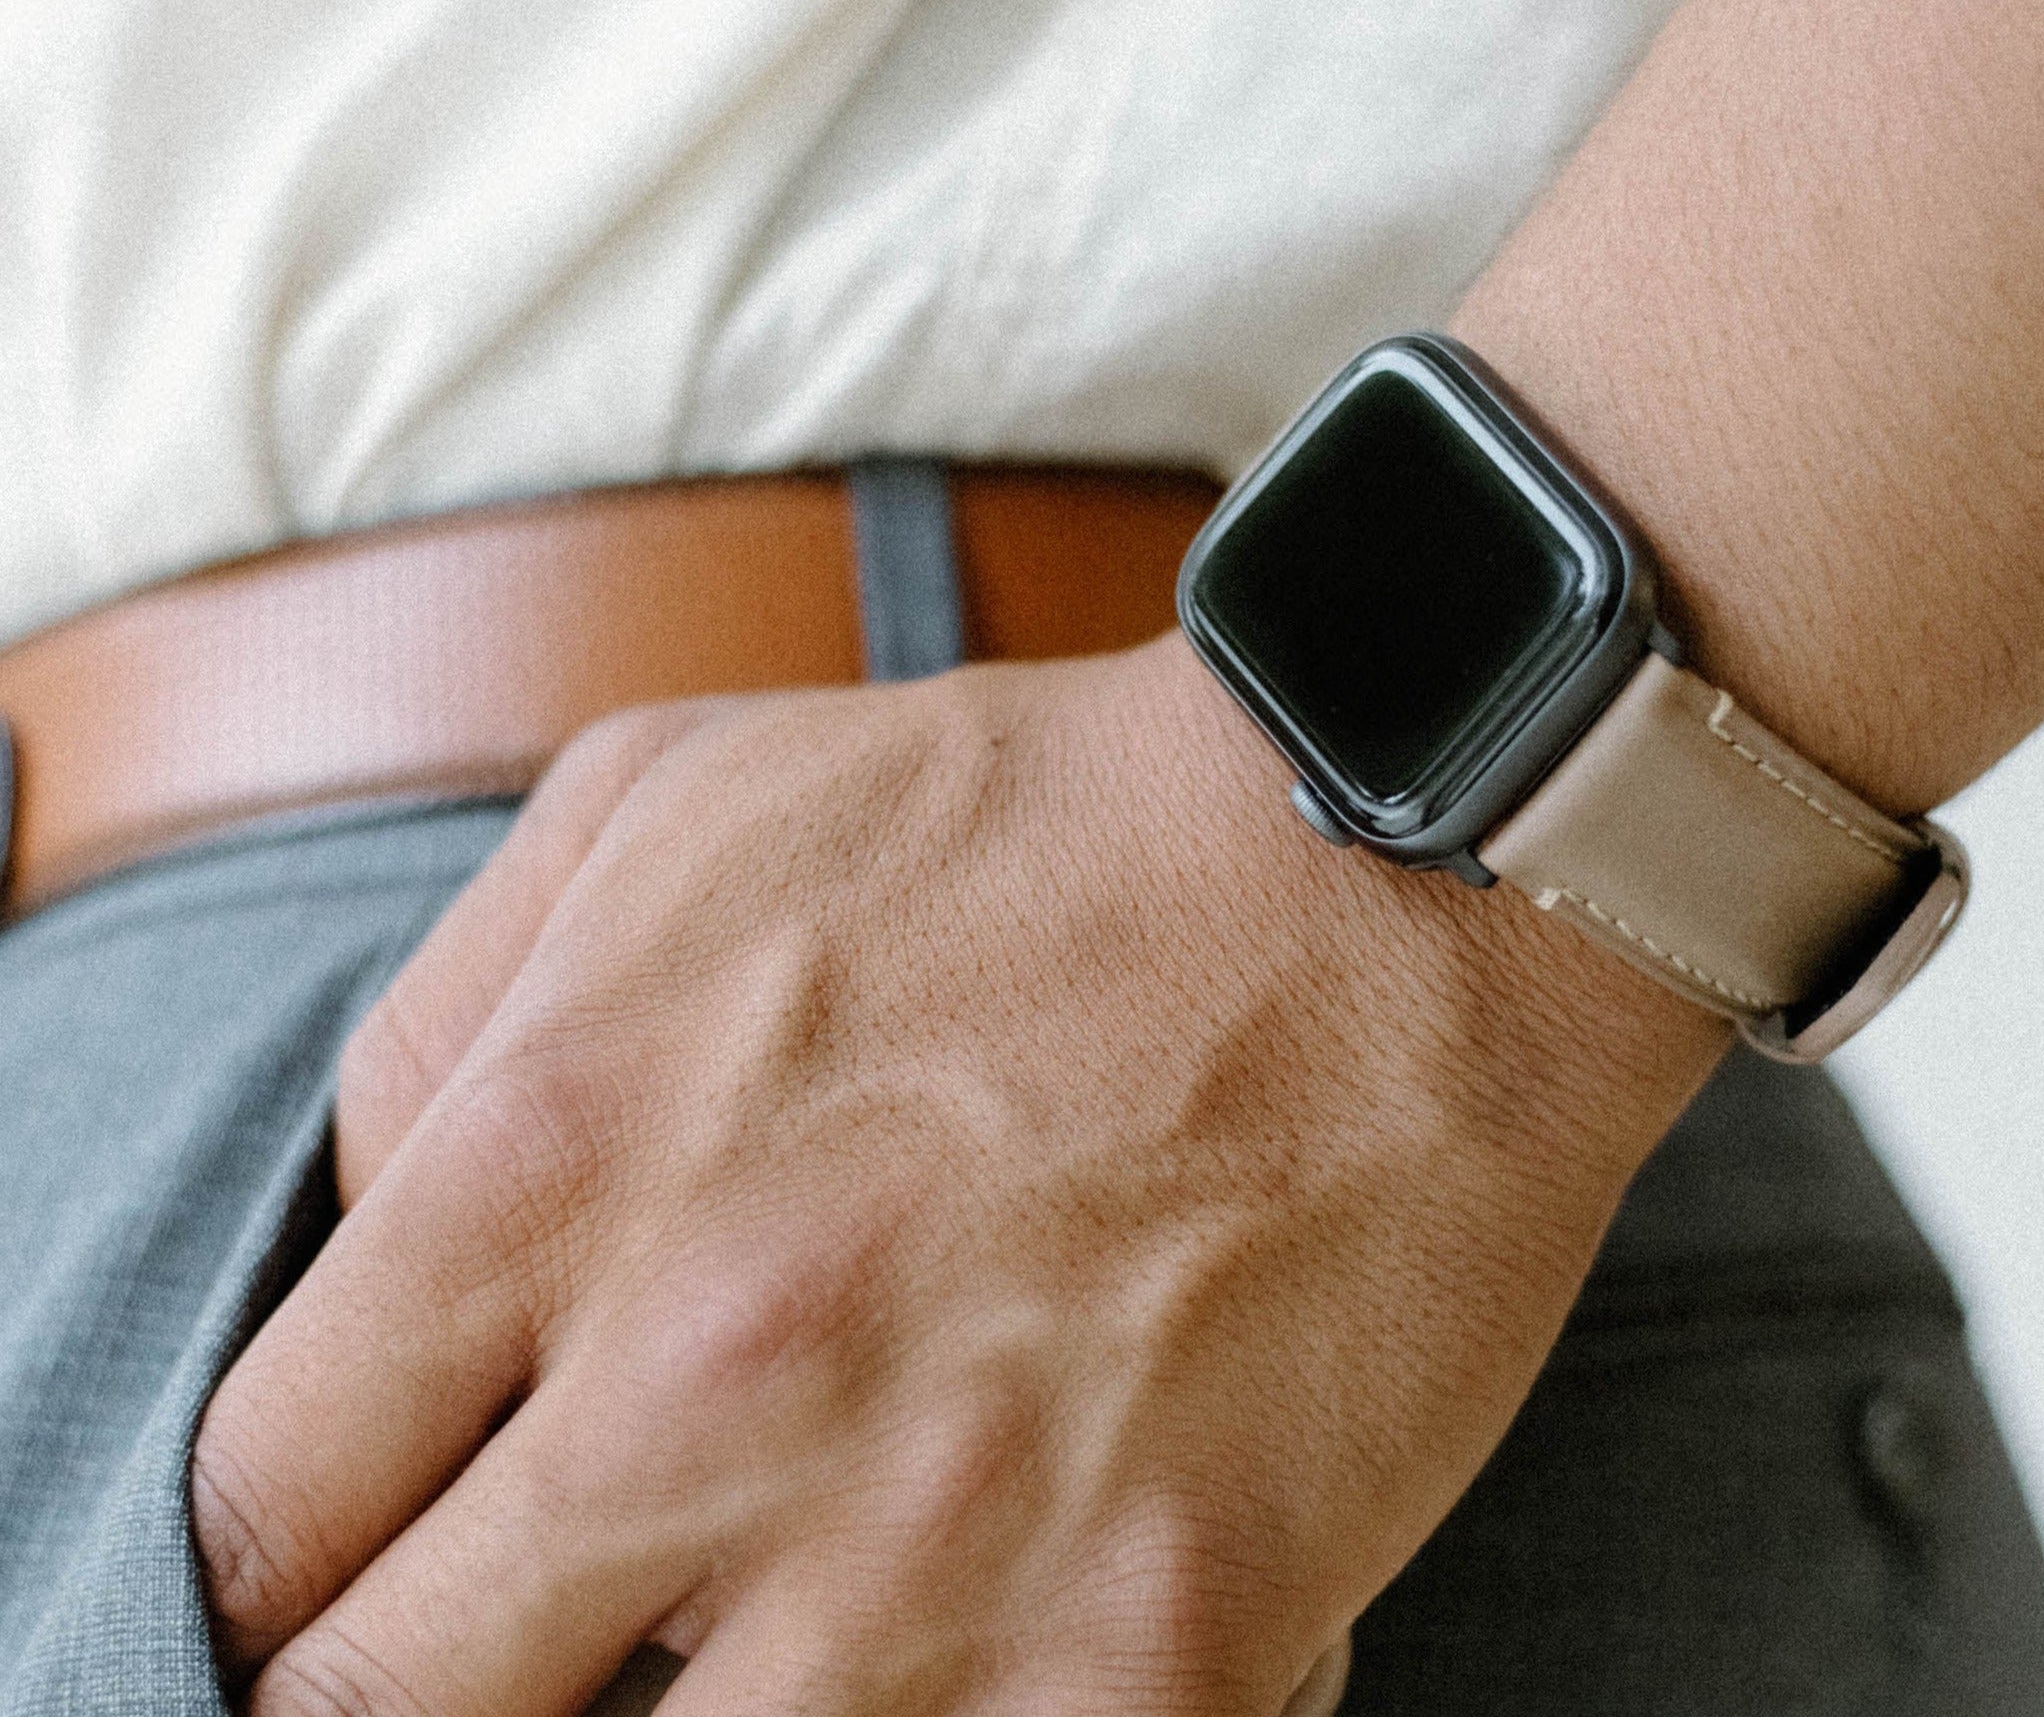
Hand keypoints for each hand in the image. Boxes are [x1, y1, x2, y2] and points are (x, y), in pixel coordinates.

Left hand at [191, 637, 1723, 1714]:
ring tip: (758, 1621)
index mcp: (553, 1165)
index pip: (257, 1516)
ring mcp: (926, 1543)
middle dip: (429, 1690)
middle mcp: (699, 1385)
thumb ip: (456, 1018)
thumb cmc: (1037, 817)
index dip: (290, 1564)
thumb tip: (378, 1217)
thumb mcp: (671, 800)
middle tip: (526, 1637)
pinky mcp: (1140, 1645)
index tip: (376, 1557)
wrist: (1401, 864)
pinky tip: (949, 1648)